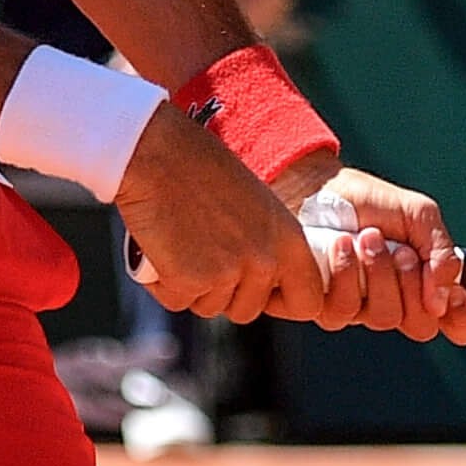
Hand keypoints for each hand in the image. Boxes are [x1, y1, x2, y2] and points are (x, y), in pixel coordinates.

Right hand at [117, 103, 334, 326]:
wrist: (158, 155)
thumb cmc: (200, 171)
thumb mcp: (256, 207)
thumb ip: (265, 245)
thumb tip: (259, 281)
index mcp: (290, 240)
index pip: (307, 302)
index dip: (281, 303)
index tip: (258, 290)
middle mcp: (265, 260)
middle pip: (247, 309)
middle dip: (223, 292)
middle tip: (200, 252)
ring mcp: (229, 273)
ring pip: (210, 307)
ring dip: (191, 287)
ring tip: (180, 242)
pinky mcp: (192, 280)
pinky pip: (178, 301)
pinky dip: (164, 284)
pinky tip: (160, 248)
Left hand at [297, 168, 465, 343]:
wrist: (318, 188)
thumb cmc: (368, 202)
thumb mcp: (417, 213)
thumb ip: (441, 250)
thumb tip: (444, 295)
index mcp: (425, 281)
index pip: (456, 320)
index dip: (462, 318)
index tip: (454, 300)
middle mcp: (396, 300)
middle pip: (421, 325)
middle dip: (412, 284)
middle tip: (402, 250)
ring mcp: (362, 307)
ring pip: (383, 318)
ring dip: (379, 273)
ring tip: (368, 237)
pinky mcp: (327, 307)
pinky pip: (344, 310)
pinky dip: (346, 273)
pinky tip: (342, 245)